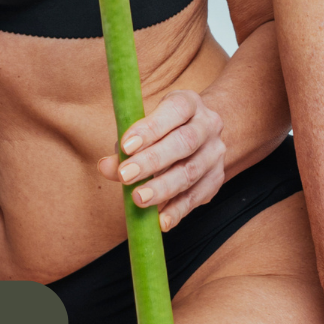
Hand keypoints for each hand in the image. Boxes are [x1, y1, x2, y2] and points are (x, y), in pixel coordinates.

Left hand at [97, 89, 224, 231]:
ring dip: (163, 188)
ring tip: (139, 199)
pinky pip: (197, 197)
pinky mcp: (216, 179)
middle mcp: (208, 125)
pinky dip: (177, 210)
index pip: (174, 110)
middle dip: (153, 161)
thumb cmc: (163, 129)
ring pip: (191, 172)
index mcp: (189, 103)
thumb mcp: (144, 127)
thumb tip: (106, 166)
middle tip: (126, 175)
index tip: (126, 146)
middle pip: (184, 142)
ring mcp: (215, 153)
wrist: (199, 134)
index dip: (150, 128)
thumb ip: (125, 146)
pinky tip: (160, 220)